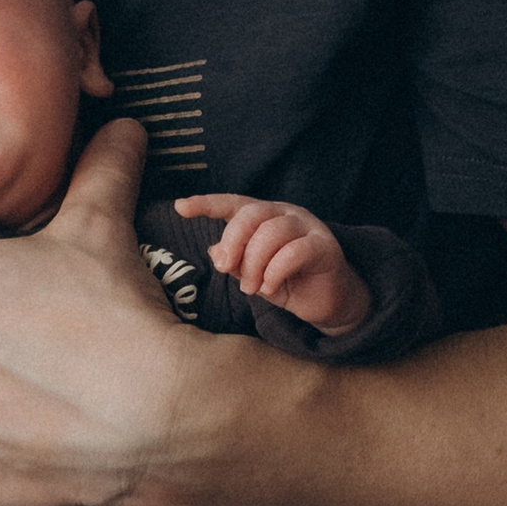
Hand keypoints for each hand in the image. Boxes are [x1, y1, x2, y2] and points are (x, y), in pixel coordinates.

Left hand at [175, 194, 371, 332]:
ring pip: (271, 233)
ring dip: (253, 265)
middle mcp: (286, 214)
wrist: (326, 301)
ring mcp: (308, 227)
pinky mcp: (325, 246)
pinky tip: (269, 286)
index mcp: (264, 216)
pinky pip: (293, 252)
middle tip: (226, 270)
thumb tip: (214, 252)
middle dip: (232, 244)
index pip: (234, 203)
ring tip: (252, 288)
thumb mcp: (251, 274)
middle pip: (251, 215)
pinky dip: (274, 272)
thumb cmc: (286, 282)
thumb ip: (234, 261)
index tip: (180, 207)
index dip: (207, 203)